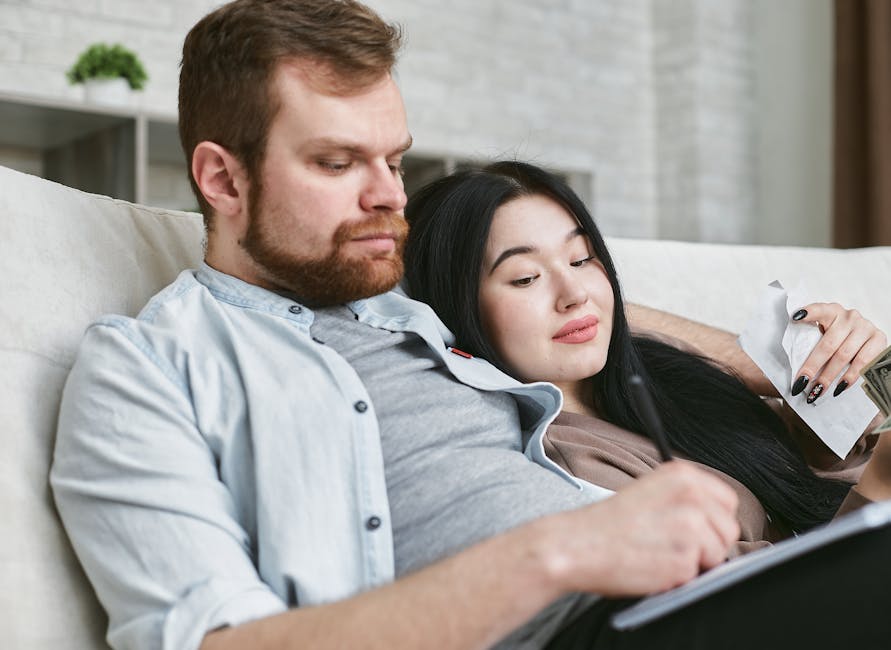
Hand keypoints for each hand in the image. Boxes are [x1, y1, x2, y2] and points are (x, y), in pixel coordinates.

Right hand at [539, 462, 739, 596]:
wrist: (577, 544)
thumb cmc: (607, 523)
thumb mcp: (649, 490)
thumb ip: (685, 497)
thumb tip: (715, 518)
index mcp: (683, 475)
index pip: (727, 501)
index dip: (713, 520)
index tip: (694, 528)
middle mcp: (692, 496)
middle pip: (728, 529)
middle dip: (708, 543)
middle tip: (671, 544)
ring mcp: (691, 528)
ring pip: (718, 554)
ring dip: (695, 562)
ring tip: (660, 553)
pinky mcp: (685, 559)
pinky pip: (698, 576)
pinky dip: (679, 577)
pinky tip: (654, 565)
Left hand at [790, 303, 886, 402]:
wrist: (866, 338)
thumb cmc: (839, 337)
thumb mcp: (825, 333)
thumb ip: (812, 340)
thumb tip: (795, 366)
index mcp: (832, 311)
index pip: (819, 310)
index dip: (809, 313)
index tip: (796, 317)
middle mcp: (850, 317)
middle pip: (828, 344)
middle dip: (813, 366)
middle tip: (802, 382)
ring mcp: (865, 327)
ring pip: (844, 355)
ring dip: (829, 376)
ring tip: (818, 390)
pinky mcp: (879, 339)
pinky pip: (863, 361)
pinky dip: (850, 376)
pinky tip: (841, 386)